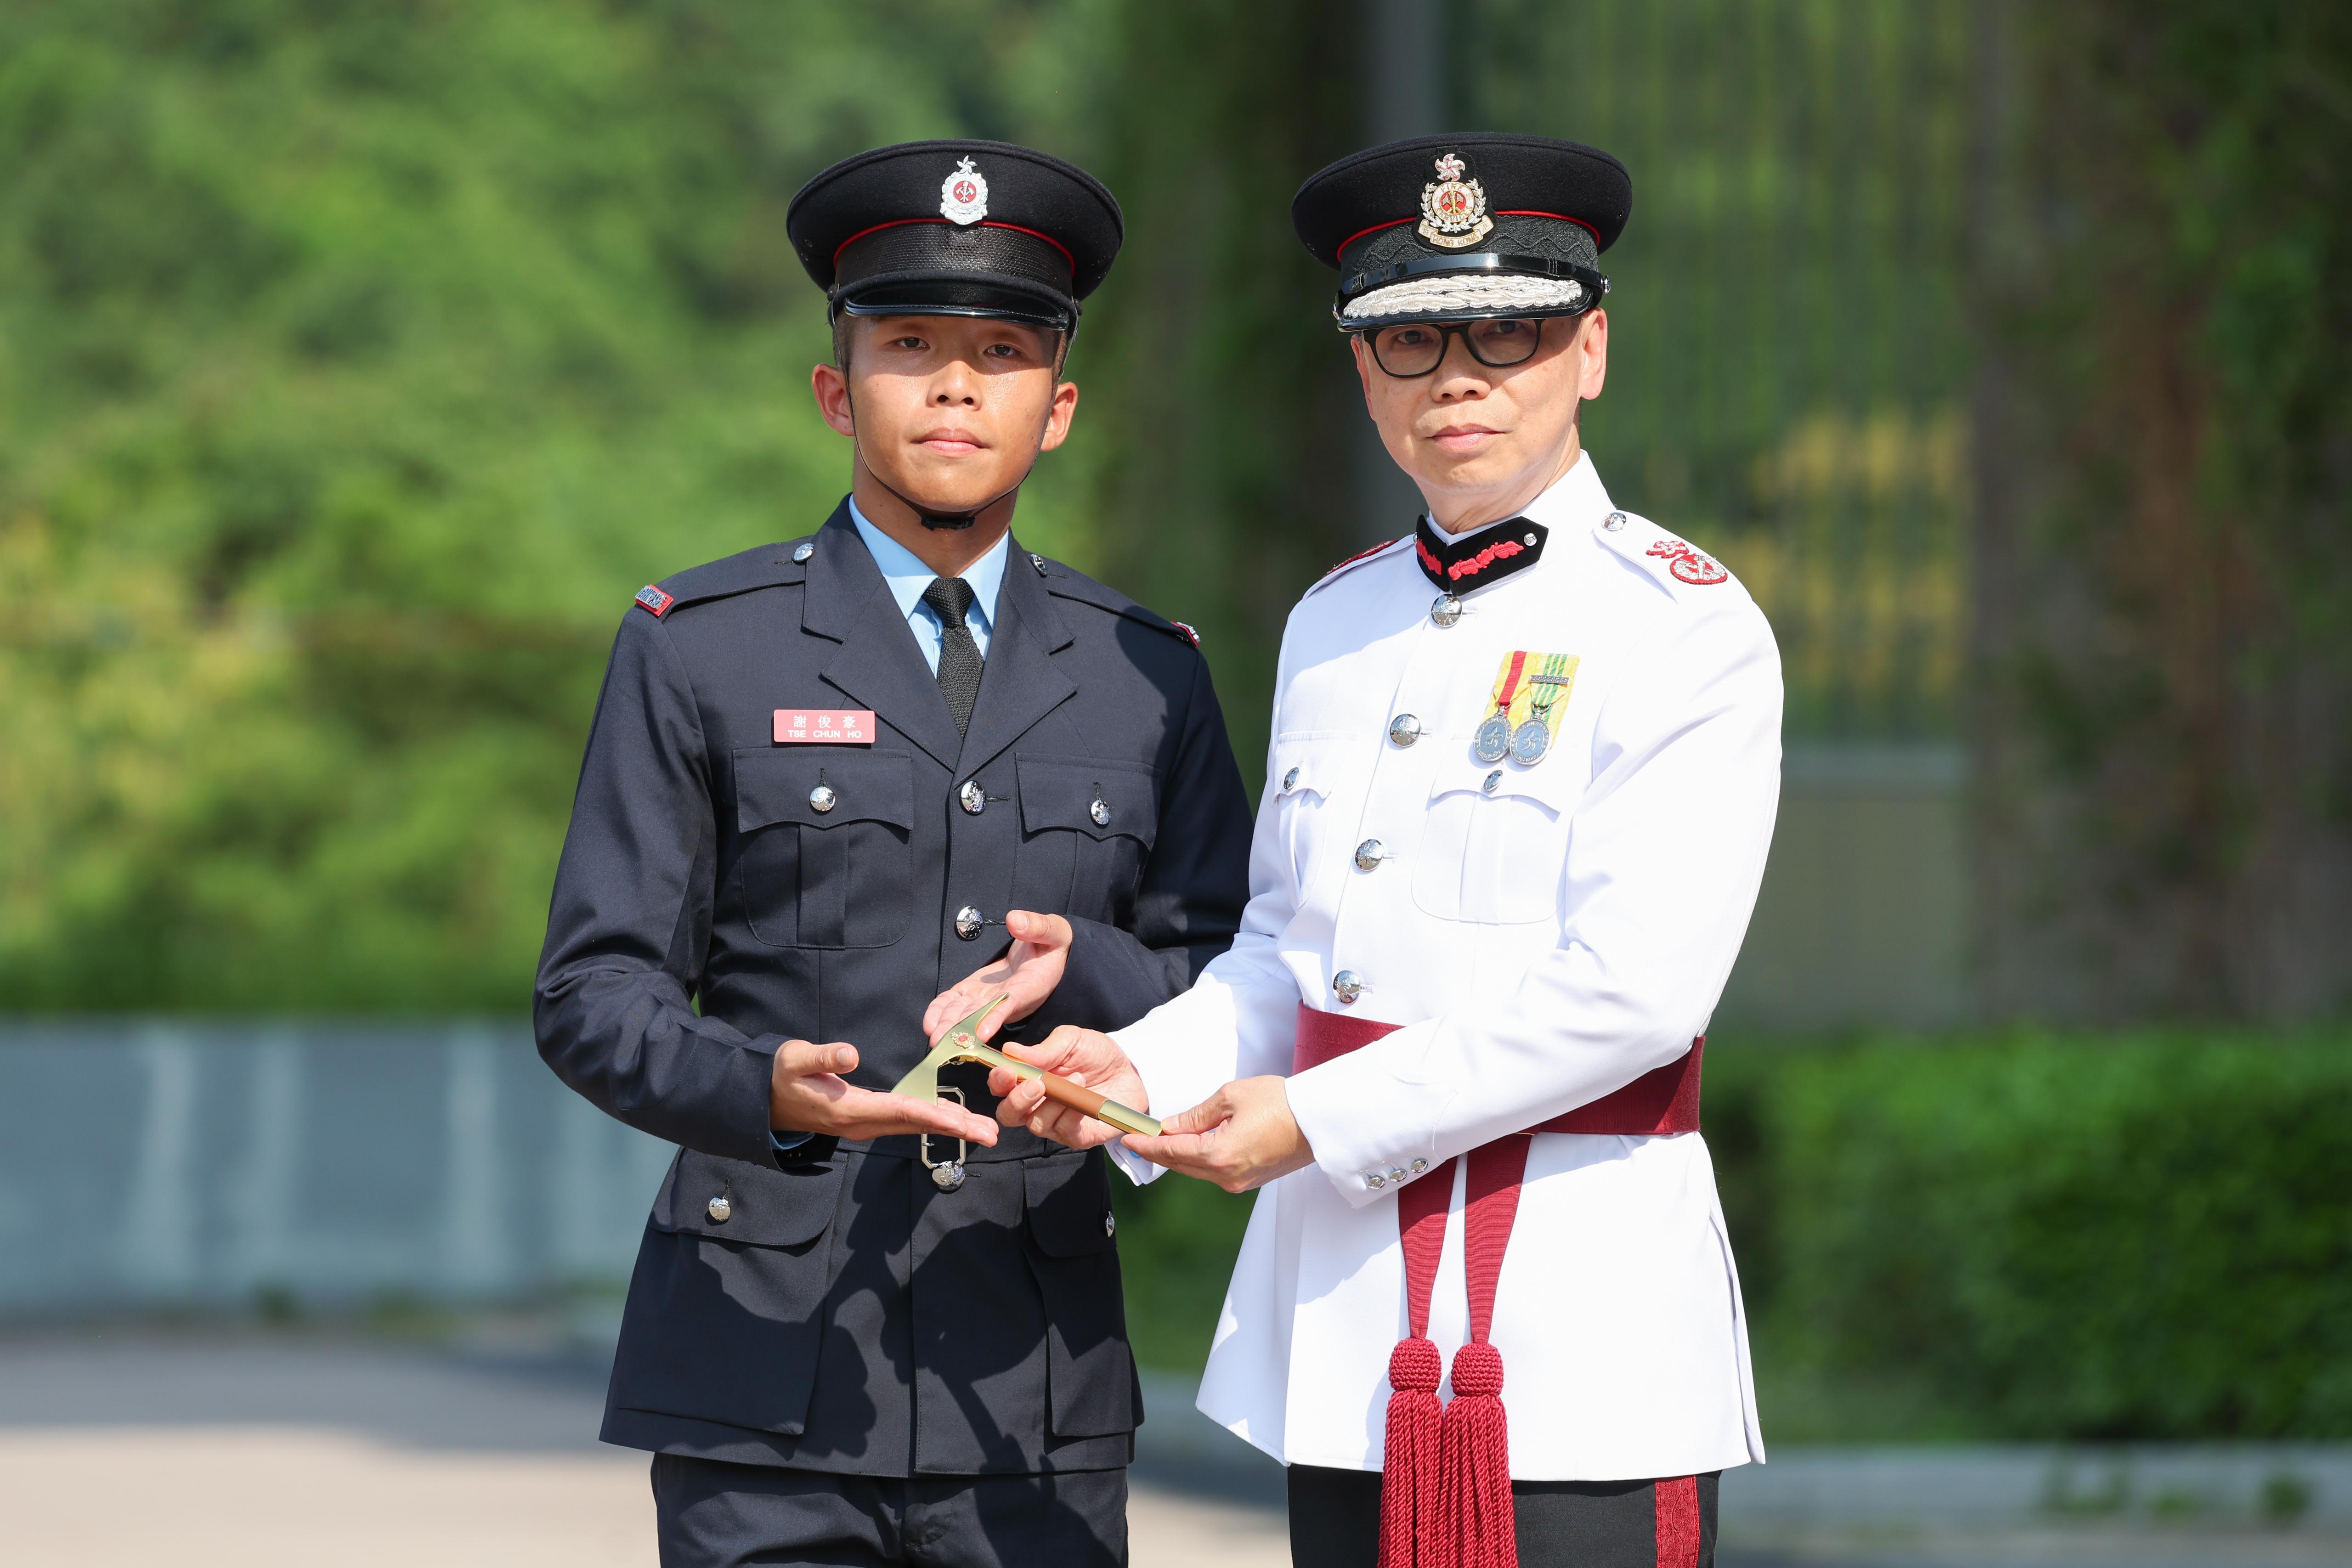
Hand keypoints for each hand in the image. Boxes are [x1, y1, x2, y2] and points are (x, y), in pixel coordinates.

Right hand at [769, 1039, 998, 1144]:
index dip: (935, 1116)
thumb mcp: (795, 1059)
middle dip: (956, 1129)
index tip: (965, 1123)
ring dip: (950, 1127)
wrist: (762, 1099)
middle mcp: (863, 1123)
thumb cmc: (779, 1075)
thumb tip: (850, 1054)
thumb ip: (823, 1057)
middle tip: (992, 1134)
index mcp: (850, 1110)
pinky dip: (934, 1120)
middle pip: (918, 1124)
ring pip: (916, 1125)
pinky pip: (907, 1120)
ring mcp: (866, 1124)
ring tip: (984, 1130)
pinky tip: (953, 1118)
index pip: (902, 1112)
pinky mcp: (867, 1118)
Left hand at [923, 911, 1074, 1042]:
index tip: (981, 1032)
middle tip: (942, 1040)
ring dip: (949, 1024)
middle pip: (982, 1015)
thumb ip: (1037, 927)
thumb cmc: (1054, 944)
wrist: (1048, 953)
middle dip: (961, 1027)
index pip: (1011, 1003)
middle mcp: (1009, 998)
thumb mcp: (1054, 932)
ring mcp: (990, 996)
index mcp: (1031, 986)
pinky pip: (957, 1001)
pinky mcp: (976, 990)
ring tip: (932, 1036)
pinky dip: (942, 1010)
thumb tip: (1014, 920)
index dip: (995, 1017)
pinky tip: (929, 1020)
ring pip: (966, 1011)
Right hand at [986, 1025, 1148, 1149]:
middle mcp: (1036, 1105)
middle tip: (1037, 1083)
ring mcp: (1055, 1123)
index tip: (1007, 1071)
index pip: (1001, 1087)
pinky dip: (1071, 1114)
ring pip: (1036, 1124)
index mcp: (1028, 1079)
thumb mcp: (1072, 1040)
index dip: (998, 1081)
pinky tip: (1083, 1096)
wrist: (1132, 1070)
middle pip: (1009, 1114)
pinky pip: (1064, 1131)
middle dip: (1017, 1101)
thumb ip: (1044, 1049)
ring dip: (1054, 1101)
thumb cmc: (1096, 1055)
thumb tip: (1010, 1051)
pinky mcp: (1077, 1136)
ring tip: (1078, 1078)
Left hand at [1121, 1077, 1314, 1192]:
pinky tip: (1193, 1144)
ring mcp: (1240, 1182)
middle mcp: (1227, 1176)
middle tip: (1139, 1137)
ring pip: (1197, 1170)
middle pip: (1181, 1165)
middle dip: (1158, 1151)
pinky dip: (1200, 1159)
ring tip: (1163, 1138)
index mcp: (1219, 1155)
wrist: (1320, 1120)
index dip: (1146, 1144)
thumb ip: (1196, 1115)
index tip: (1128, 1138)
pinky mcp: (1251, 1180)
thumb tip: (1172, 1126)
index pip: (1170, 1151)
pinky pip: (1215, 1171)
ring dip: (1179, 1155)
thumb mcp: (1231, 1097)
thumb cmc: (1281, 1103)